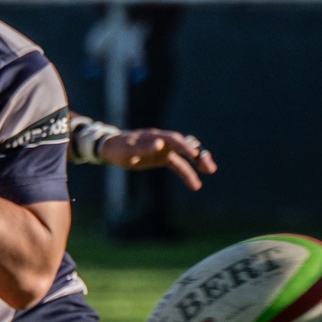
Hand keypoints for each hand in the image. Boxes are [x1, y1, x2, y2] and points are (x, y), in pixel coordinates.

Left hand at [99, 127, 217, 190]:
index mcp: (155, 137)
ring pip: (185, 156)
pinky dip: (187, 173)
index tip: (194, 153)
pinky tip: (196, 184)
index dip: (185, 145)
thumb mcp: (128, 149)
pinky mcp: (162, 158)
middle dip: (198, 154)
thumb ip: (143, 147)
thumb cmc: (118, 148)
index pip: (174, 139)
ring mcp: (164, 150)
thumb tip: (159, 144)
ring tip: (210, 171)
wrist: (111, 149)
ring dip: (197, 164)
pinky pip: (178, 165)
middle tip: (209, 166)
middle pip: (185, 146)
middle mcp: (163, 141)